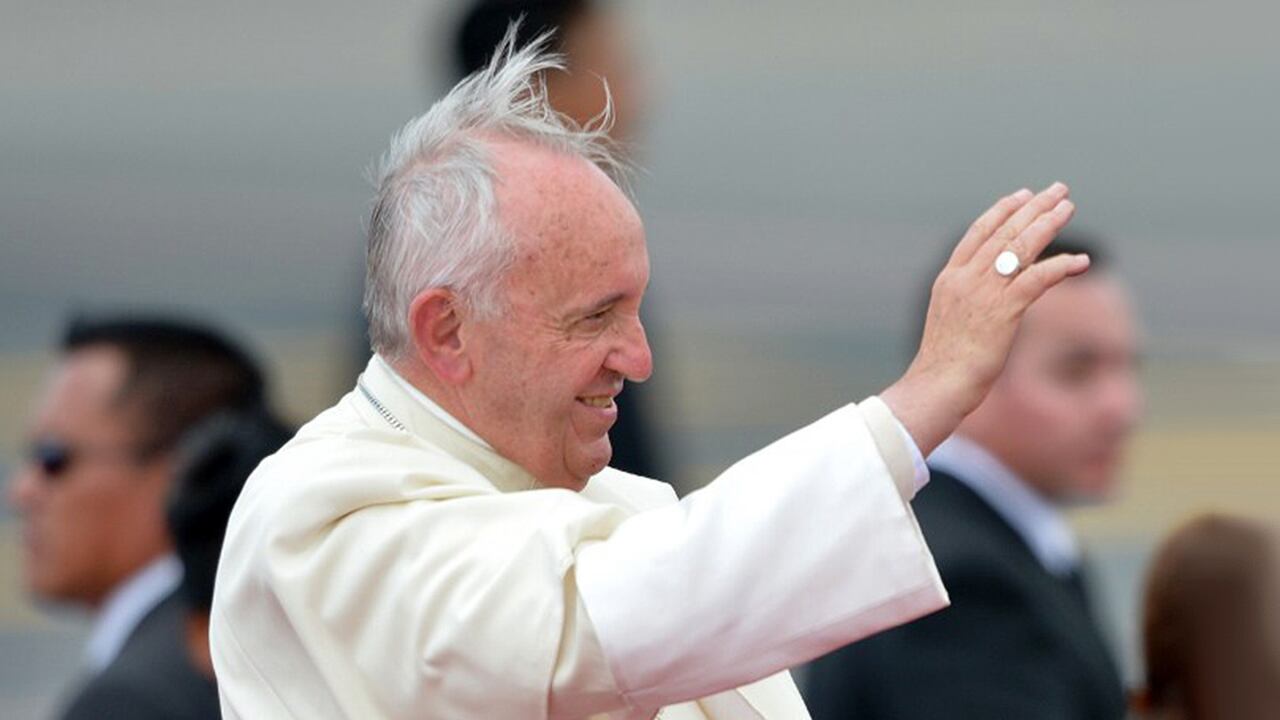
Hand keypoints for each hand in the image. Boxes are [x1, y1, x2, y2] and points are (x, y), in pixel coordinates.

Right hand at [881, 182, 1087, 455]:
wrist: (937, 384)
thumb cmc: (943, 364)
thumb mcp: (949, 322)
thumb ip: (967, 303)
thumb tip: (986, 303)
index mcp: (949, 278)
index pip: (977, 234)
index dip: (1001, 212)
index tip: (1022, 196)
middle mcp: (965, 278)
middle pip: (1003, 232)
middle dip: (1033, 208)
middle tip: (1058, 191)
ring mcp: (983, 292)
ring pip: (1020, 247)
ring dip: (1048, 224)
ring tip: (1068, 207)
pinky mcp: (1003, 311)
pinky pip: (1037, 279)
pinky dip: (1061, 266)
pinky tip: (1081, 261)